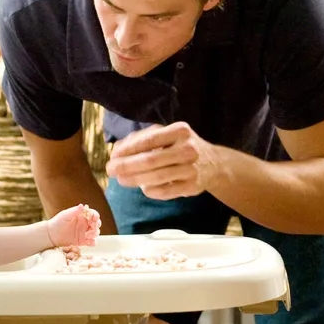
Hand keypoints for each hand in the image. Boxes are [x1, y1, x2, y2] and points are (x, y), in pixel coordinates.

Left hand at [46, 204, 99, 252]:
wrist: (51, 235)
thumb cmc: (57, 222)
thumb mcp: (66, 215)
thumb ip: (75, 211)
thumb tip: (82, 205)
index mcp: (83, 216)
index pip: (93, 214)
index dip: (95, 215)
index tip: (93, 218)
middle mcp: (85, 224)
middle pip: (97, 223)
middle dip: (97, 224)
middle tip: (92, 226)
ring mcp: (85, 233)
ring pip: (96, 232)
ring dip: (95, 233)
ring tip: (87, 235)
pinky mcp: (83, 241)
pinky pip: (91, 242)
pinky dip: (93, 242)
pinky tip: (90, 243)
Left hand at [105, 122, 221, 199]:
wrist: (214, 164)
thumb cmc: (181, 147)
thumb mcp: (167, 135)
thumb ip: (142, 139)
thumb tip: (118, 150)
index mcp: (180, 131)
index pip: (149, 140)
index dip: (128, 149)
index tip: (113, 156)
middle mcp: (188, 149)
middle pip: (151, 160)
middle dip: (127, 166)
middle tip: (110, 170)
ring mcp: (192, 169)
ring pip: (156, 177)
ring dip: (134, 180)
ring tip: (121, 180)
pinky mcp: (192, 187)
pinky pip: (165, 192)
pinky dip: (150, 190)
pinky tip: (143, 187)